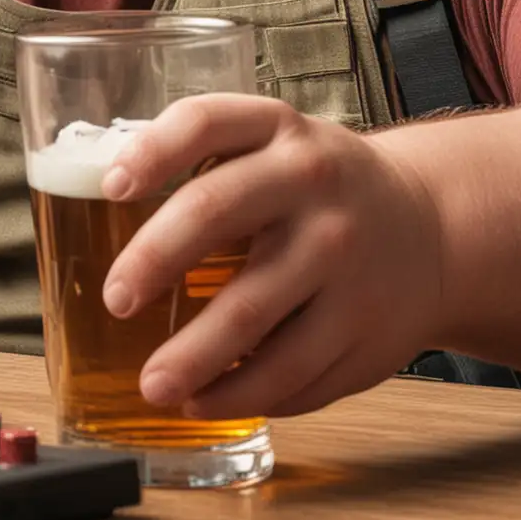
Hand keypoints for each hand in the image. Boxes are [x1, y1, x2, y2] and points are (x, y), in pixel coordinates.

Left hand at [99, 94, 443, 417]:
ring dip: (194, 357)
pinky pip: (295, 372)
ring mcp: (346, 260)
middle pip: (216, 211)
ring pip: (256, 313)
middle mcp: (315, 185)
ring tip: (153, 384)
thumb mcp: (273, 147)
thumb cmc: (317, 188)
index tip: (112, 188)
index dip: (153, 150)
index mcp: (279, 131)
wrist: (433, 228)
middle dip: (153, 260)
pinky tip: (206, 398)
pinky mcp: (367, 328)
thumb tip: (87, 204)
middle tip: (115, 300)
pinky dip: (242, 393)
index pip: (206, 121)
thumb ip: (200, 161)